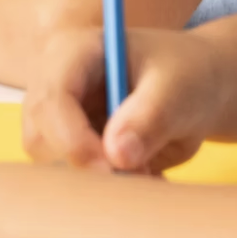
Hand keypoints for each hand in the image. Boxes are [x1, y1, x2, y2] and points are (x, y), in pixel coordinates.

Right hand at [21, 26, 228, 174]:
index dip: (73, 137)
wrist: (196, 85)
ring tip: (148, 170)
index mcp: (74, 52)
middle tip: (138, 173)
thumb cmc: (186, 73)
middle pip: (40, 135)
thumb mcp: (179, 88)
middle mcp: (55, 83)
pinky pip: (74, 176)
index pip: (52, 98)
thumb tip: (117, 156)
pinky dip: (107, 186)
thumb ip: (150, 117)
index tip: (112, 168)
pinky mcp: (71, 143)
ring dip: (98, 177)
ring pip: (53, 161)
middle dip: (84, 163)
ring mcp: (60, 115)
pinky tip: (143, 172)